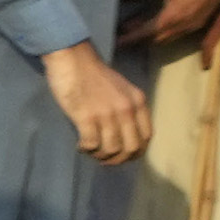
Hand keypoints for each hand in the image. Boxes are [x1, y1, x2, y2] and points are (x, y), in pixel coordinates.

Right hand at [42, 41, 148, 167]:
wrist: (73, 59)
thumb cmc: (94, 74)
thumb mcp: (121, 89)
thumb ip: (127, 108)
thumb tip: (124, 135)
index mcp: (138, 102)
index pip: (146, 137)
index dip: (136, 152)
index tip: (123, 155)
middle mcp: (127, 110)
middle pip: (131, 148)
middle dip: (118, 159)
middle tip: (104, 158)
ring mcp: (107, 114)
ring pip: (111, 149)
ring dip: (100, 155)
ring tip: (90, 150)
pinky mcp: (87, 117)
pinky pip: (91, 144)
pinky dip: (86, 149)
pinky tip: (80, 145)